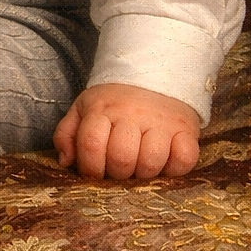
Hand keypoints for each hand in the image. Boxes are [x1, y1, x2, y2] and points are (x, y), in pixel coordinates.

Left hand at [53, 83, 200, 179]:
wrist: (152, 77)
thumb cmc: (113, 102)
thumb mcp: (83, 109)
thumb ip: (67, 134)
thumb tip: (64, 162)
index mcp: (101, 108)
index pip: (91, 144)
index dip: (90, 168)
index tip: (94, 174)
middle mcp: (131, 113)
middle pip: (121, 158)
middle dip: (117, 174)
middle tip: (119, 171)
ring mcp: (160, 122)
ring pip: (151, 162)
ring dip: (144, 174)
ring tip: (139, 167)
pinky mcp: (186, 130)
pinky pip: (184, 160)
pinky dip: (175, 169)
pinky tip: (165, 163)